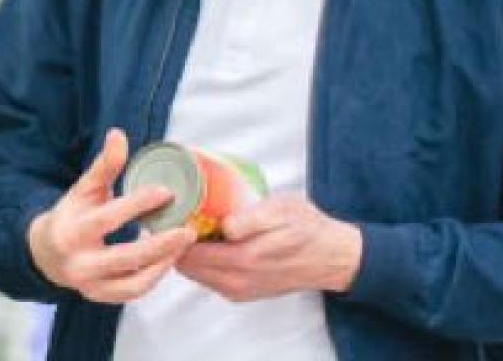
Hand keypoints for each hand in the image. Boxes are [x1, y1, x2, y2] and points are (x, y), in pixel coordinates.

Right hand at [28, 129, 197, 303]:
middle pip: (126, 257)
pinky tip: (168, 259)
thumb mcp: (82, 189)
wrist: (46, 254)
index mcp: (71, 232)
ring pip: (134, 282)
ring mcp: (90, 285)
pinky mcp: (101, 297)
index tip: (166, 192)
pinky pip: (134, 292)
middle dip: (161, 245)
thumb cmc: (70, 215)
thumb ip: (103, 165)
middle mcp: (79, 264)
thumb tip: (119, 134)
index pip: (108, 218)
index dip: (138, 204)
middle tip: (187, 229)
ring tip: (182, 244)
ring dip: (162, 264)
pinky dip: (154, 277)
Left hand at [176, 193, 361, 301]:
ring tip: (190, 225)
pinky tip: (208, 241)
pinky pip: (209, 278)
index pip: (187, 252)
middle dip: (176, 242)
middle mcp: (236, 282)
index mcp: (242, 260)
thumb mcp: (282, 210)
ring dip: (187, 252)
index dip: (174, 231)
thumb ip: (251, 219)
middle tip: (176, 215)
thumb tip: (225, 225)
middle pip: (185, 265)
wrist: (331, 256)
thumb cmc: (307, 228)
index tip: (172, 211)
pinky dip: (201, 261)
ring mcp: (238, 290)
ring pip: (195, 273)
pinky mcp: (242, 292)